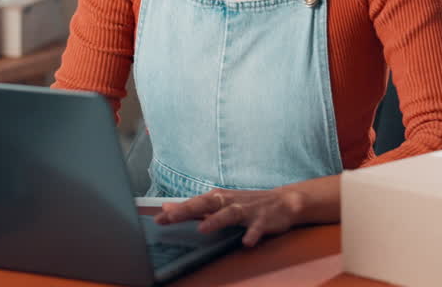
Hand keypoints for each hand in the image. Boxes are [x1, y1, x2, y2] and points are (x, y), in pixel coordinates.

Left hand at [153, 188, 304, 246]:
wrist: (283, 201)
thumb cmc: (247, 204)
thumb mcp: (220, 203)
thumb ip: (195, 208)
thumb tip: (168, 207)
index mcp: (218, 199)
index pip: (193, 204)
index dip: (175, 211)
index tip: (157, 220)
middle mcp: (230, 202)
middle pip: (206, 204)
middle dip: (188, 210)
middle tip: (170, 218)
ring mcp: (247, 210)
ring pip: (230, 214)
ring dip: (216, 221)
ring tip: (203, 228)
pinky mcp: (263, 220)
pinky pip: (257, 228)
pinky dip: (252, 234)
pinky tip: (247, 242)